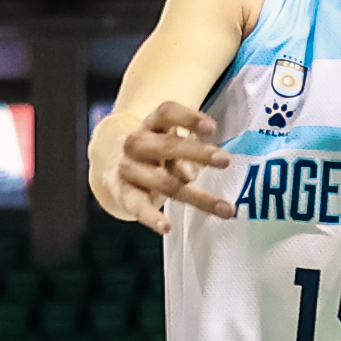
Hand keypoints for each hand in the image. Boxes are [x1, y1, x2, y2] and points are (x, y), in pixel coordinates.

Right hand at [94, 98, 233, 228]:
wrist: (114, 164)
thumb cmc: (156, 151)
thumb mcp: (171, 144)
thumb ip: (185, 155)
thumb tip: (190, 174)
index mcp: (151, 124)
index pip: (167, 113)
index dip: (188, 118)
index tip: (212, 128)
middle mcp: (137, 143)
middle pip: (167, 146)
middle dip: (198, 153)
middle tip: (226, 160)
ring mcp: (128, 168)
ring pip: (164, 181)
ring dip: (197, 196)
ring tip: (226, 208)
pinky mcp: (123, 192)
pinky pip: (138, 205)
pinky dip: (152, 217)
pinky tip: (167, 227)